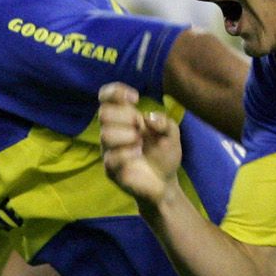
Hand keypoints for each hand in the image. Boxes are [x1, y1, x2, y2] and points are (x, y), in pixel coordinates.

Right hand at [98, 83, 180, 205]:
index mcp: (124, 118)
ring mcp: (109, 150)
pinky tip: (138, 154)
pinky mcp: (111, 169)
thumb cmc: (164, 154)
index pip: (106, 97)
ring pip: (105, 134)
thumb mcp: (172, 133)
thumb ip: (164, 122)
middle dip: (126, 116)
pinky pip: (111, 157)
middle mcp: (113, 131)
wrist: (165, 183)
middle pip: (103, 113)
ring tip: (140, 143)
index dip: (115, 92)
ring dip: (127, 135)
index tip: (135, 98)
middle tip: (140, 127)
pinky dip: (127, 154)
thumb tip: (148, 118)